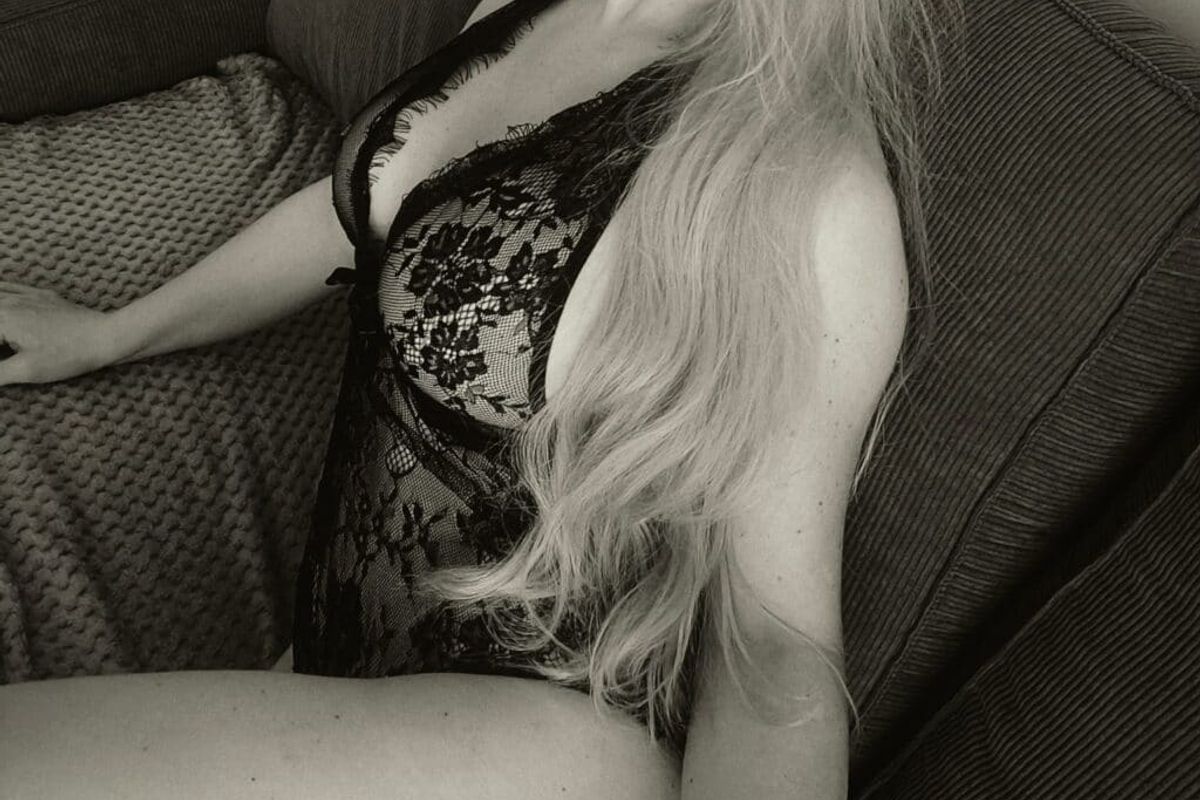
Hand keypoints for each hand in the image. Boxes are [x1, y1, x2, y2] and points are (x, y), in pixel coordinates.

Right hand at [0, 281, 114, 385]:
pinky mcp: (41, 295)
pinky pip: (9, 285)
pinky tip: (0, 295)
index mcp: (3, 319)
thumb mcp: (27, 370)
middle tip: (2, 350)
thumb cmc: (68, 355)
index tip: (1, 362)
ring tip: (2, 338)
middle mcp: (10, 302)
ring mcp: (26, 295)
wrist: (105, 335)